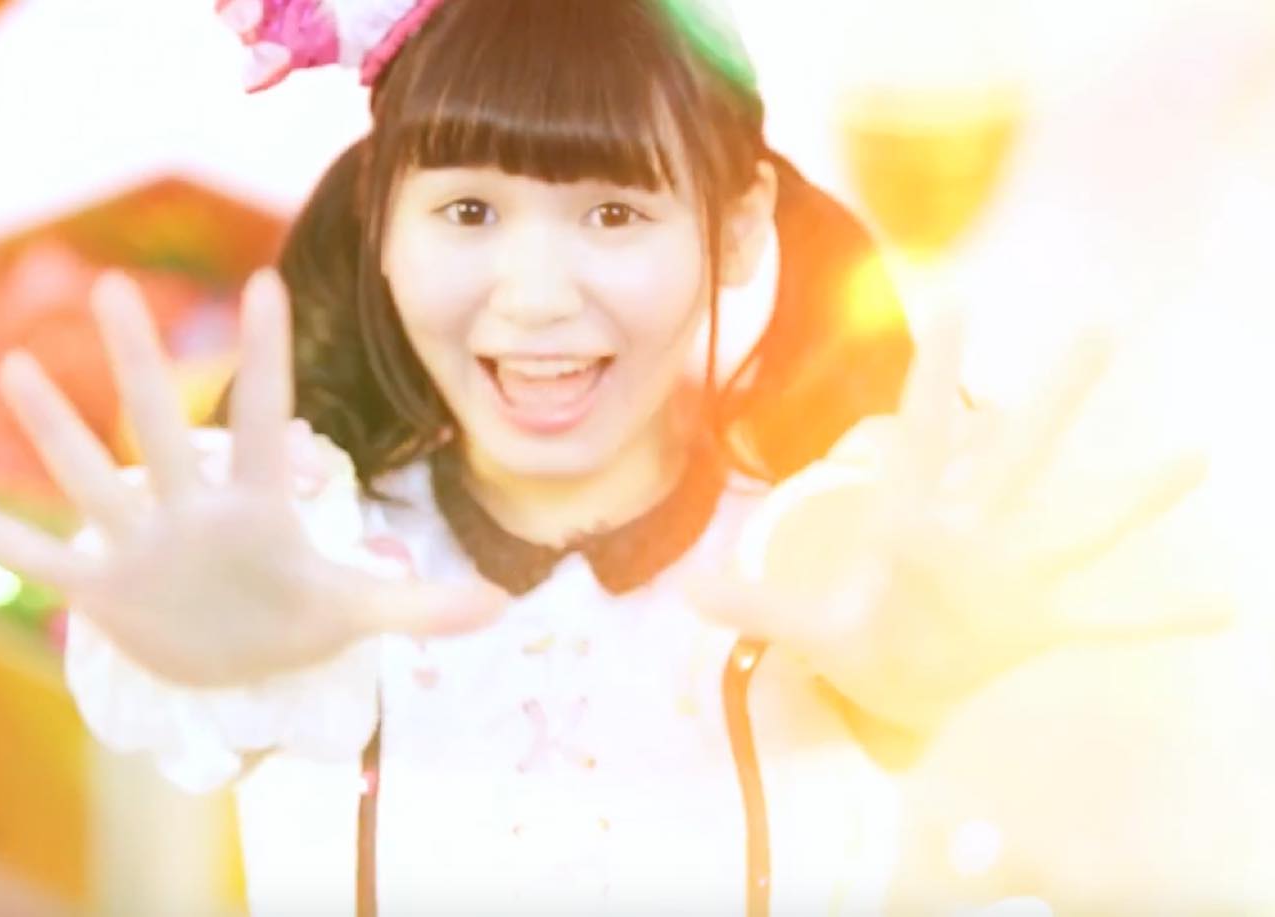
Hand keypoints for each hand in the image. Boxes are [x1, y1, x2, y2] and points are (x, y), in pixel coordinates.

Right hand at [0, 269, 504, 686]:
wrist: (235, 666)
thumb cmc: (292, 620)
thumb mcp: (353, 616)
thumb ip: (416, 606)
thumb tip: (498, 608)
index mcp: (257, 506)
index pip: (263, 419)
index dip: (263, 360)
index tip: (258, 286)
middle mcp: (192, 509)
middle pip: (161, 427)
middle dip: (139, 366)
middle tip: (109, 290)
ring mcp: (141, 545)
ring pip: (91, 478)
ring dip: (52, 431)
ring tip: (12, 365)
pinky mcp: (103, 589)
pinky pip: (38, 555)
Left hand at [692, 312, 1221, 734]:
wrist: (893, 688)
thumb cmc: (851, 639)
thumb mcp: (800, 626)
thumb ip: (750, 605)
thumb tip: (682, 593)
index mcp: (910, 523)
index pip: (922, 433)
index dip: (936, 372)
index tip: (958, 302)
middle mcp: (971, 536)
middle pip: (1017, 455)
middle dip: (1057, 398)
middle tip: (1101, 327)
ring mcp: (1011, 578)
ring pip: (1080, 524)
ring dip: (1134, 496)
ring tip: (1193, 456)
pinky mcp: (1037, 627)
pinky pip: (1109, 619)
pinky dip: (1159, 616)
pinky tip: (1222, 606)